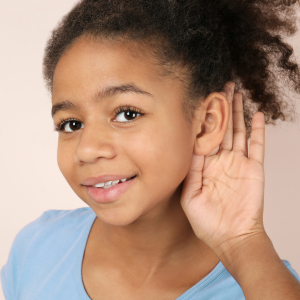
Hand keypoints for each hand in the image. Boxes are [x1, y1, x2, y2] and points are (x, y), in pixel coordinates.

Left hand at [180, 82, 265, 257]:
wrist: (231, 237)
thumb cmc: (207, 222)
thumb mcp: (190, 196)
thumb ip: (190, 172)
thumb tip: (189, 149)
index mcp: (204, 166)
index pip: (202, 136)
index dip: (202, 119)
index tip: (199, 100)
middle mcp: (220, 160)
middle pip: (221, 128)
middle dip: (220, 108)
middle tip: (219, 86)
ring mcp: (238, 162)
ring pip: (238, 131)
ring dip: (237, 112)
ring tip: (235, 92)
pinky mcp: (254, 168)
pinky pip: (257, 145)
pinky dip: (258, 130)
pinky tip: (255, 114)